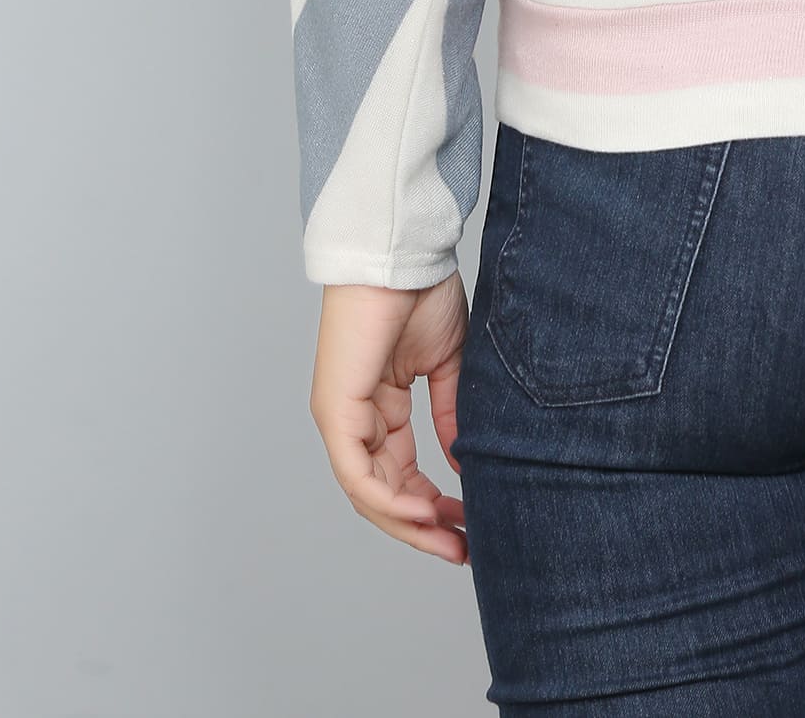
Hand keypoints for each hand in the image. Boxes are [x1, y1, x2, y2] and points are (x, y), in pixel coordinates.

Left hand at [309, 275, 470, 563]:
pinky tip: (425, 509)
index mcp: (377, 409)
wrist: (403, 254)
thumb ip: (448, 414)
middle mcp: (352, 421)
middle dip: (423, 527)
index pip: (400, 475)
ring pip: (369, 494)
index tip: (470, 524)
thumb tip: (463, 462)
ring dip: (410, 523)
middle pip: (383, 495)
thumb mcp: (446, 363)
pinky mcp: (335, 411)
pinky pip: (358, 473)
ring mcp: (340, 418)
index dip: (433, 505)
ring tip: (450, 539)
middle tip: (462, 550)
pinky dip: (391, 498)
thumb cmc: (421, 293)